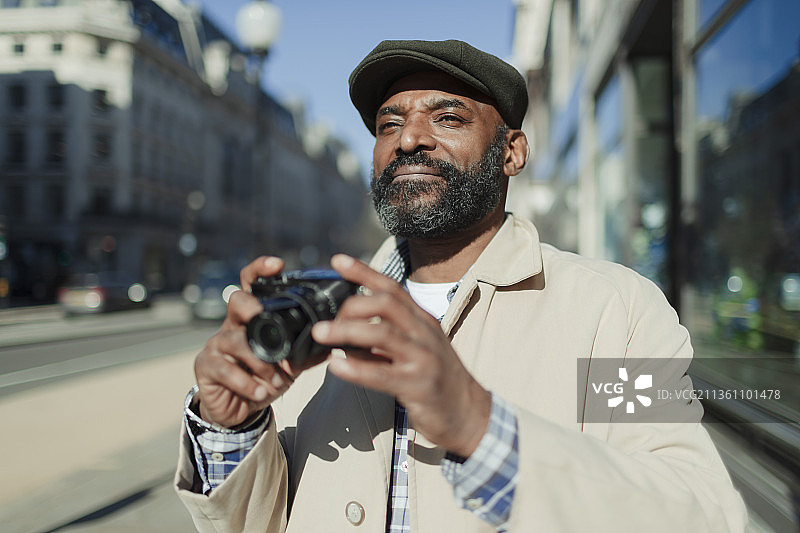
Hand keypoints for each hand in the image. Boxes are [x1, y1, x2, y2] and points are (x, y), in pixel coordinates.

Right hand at [193, 256, 296, 427]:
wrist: (240, 410)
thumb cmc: (263, 379)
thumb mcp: (290, 365)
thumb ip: (308, 352)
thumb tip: (332, 341)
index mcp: (253, 319)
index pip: (251, 285)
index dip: (261, 270)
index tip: (277, 264)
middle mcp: (233, 326)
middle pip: (237, 302)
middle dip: (252, 308)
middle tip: (263, 319)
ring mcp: (217, 345)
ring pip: (234, 340)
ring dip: (259, 361)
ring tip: (276, 378)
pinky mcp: (206, 366)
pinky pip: (225, 369)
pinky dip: (247, 382)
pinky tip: (260, 390)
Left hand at [312, 254, 491, 456]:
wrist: (469, 413)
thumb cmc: (436, 379)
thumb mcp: (415, 348)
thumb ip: (385, 336)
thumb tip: (343, 332)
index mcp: (422, 320)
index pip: (392, 288)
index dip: (364, 273)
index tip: (337, 262)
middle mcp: (424, 333)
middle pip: (387, 304)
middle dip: (352, 304)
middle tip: (324, 317)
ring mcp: (423, 358)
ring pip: (383, 334)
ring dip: (347, 330)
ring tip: (321, 333)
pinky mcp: (418, 386)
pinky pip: (382, 375)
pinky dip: (356, 369)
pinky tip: (336, 367)